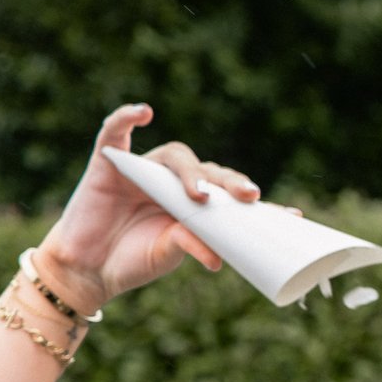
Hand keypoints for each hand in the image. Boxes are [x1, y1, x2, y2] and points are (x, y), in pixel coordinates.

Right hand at [35, 104, 266, 315]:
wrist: (87, 269)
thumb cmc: (132, 259)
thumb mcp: (169, 253)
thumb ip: (191, 245)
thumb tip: (218, 258)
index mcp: (194, 204)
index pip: (231, 196)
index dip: (261, 204)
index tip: (293, 216)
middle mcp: (173, 182)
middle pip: (209, 171)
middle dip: (231, 182)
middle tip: (249, 196)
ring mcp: (143, 170)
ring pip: (176, 157)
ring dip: (191, 173)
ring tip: (200, 196)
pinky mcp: (108, 163)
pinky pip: (115, 131)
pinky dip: (126, 117)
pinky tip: (143, 111)